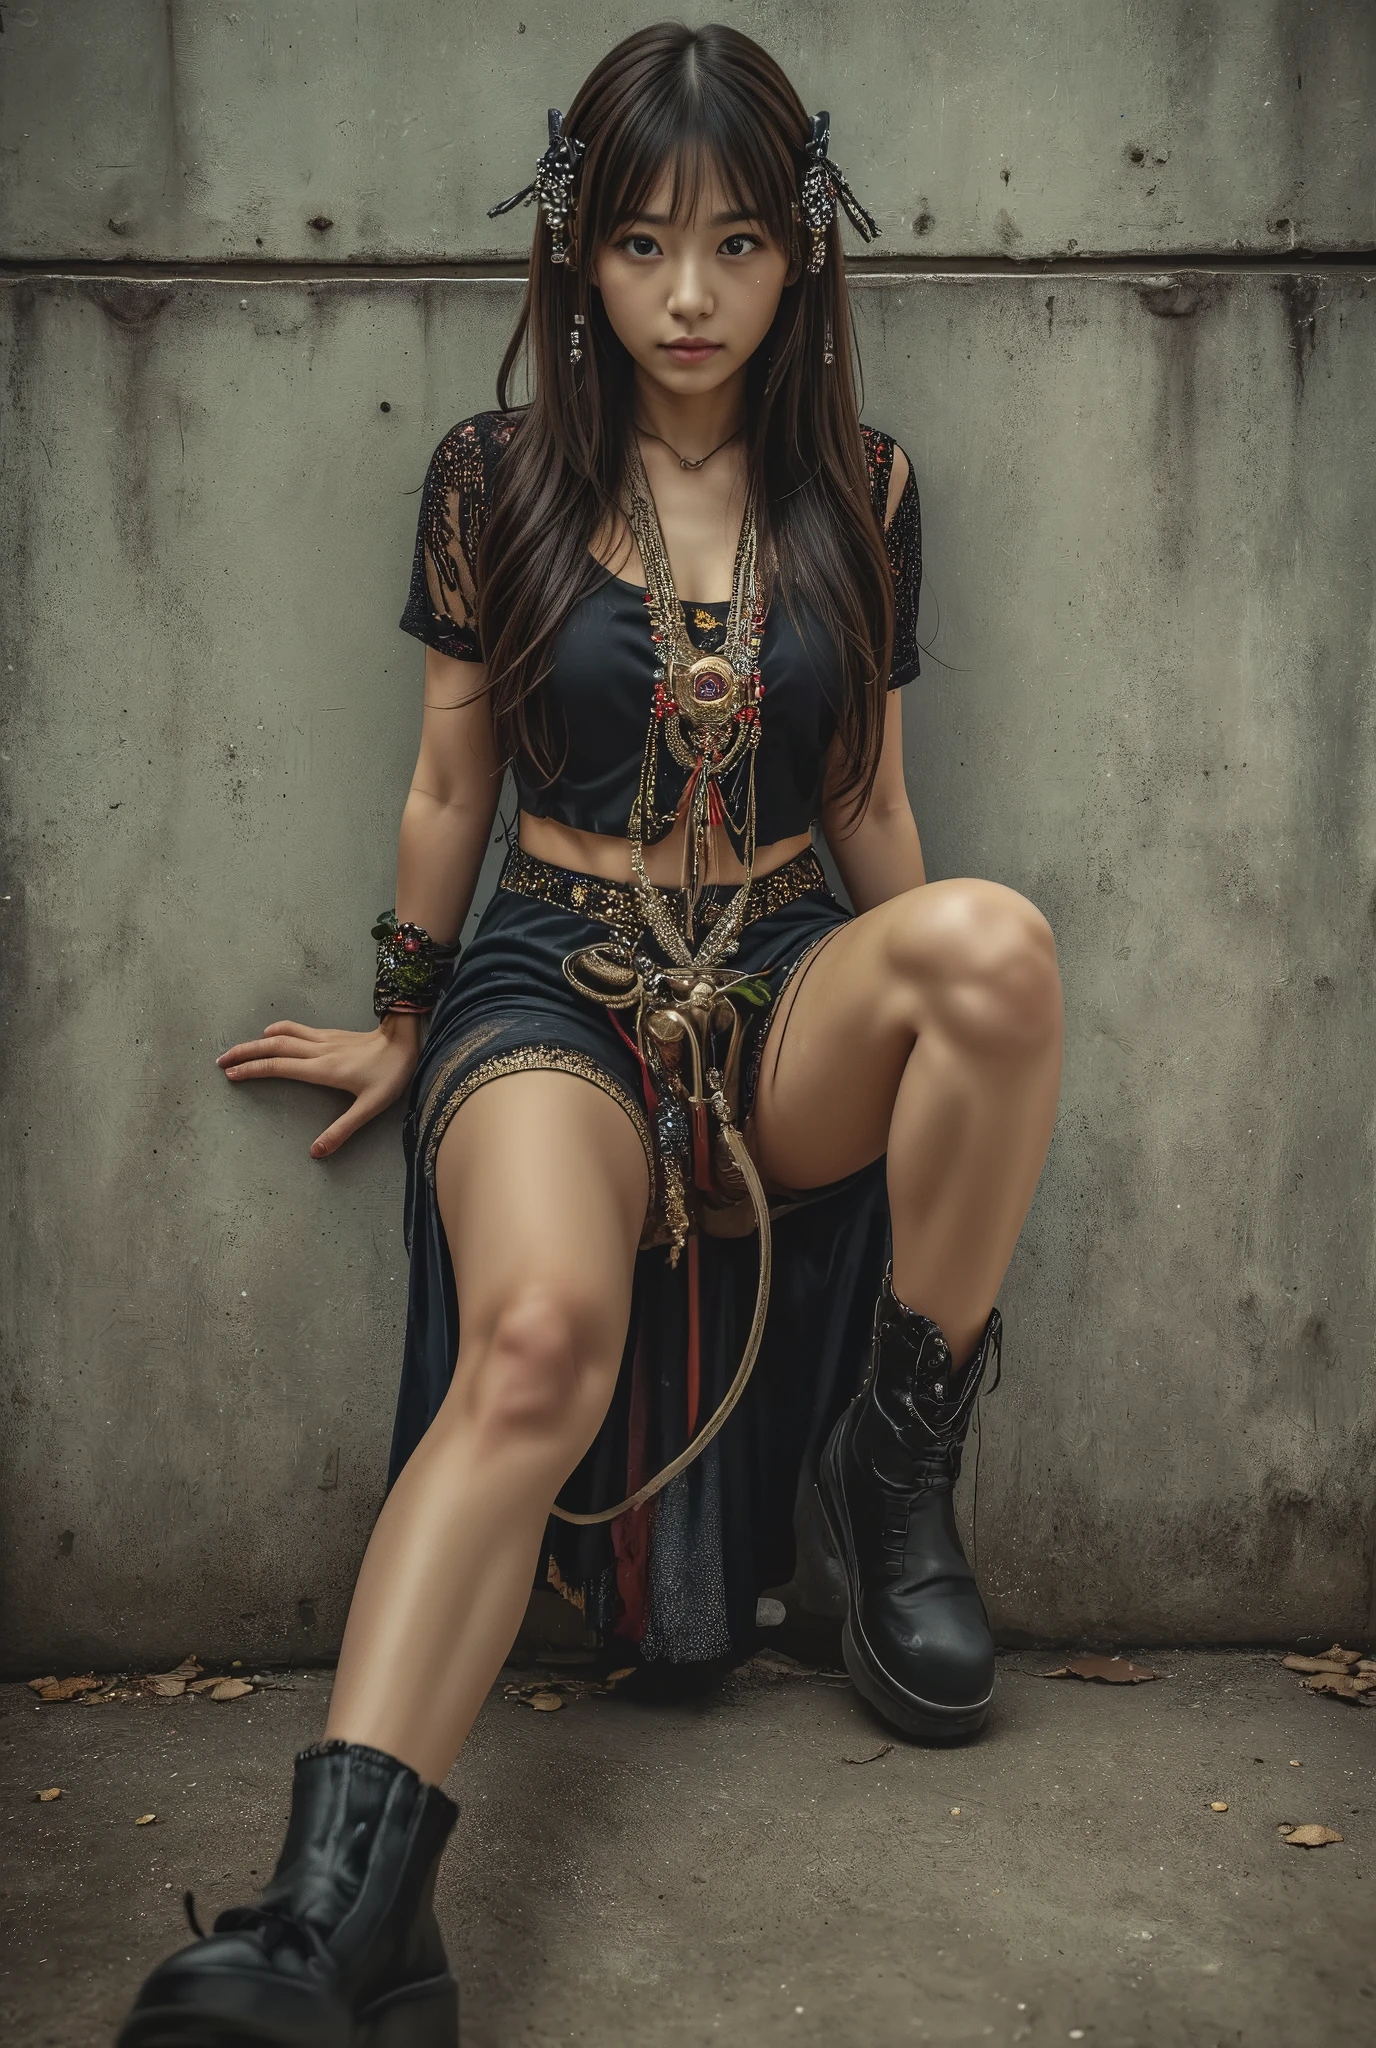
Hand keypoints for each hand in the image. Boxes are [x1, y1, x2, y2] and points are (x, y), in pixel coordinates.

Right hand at [216, 1012, 424, 1157]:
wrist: (406, 1040)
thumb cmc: (390, 1074)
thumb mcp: (370, 1108)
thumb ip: (342, 1130)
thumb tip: (316, 1153)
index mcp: (323, 1069)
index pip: (279, 1067)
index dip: (253, 1070)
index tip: (231, 1075)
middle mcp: (318, 1051)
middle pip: (273, 1047)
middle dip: (245, 1052)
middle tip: (221, 1061)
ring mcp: (323, 1040)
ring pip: (283, 1035)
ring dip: (257, 1040)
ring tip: (238, 1049)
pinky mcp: (330, 1035)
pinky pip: (297, 1030)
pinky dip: (278, 1031)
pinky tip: (271, 1034)